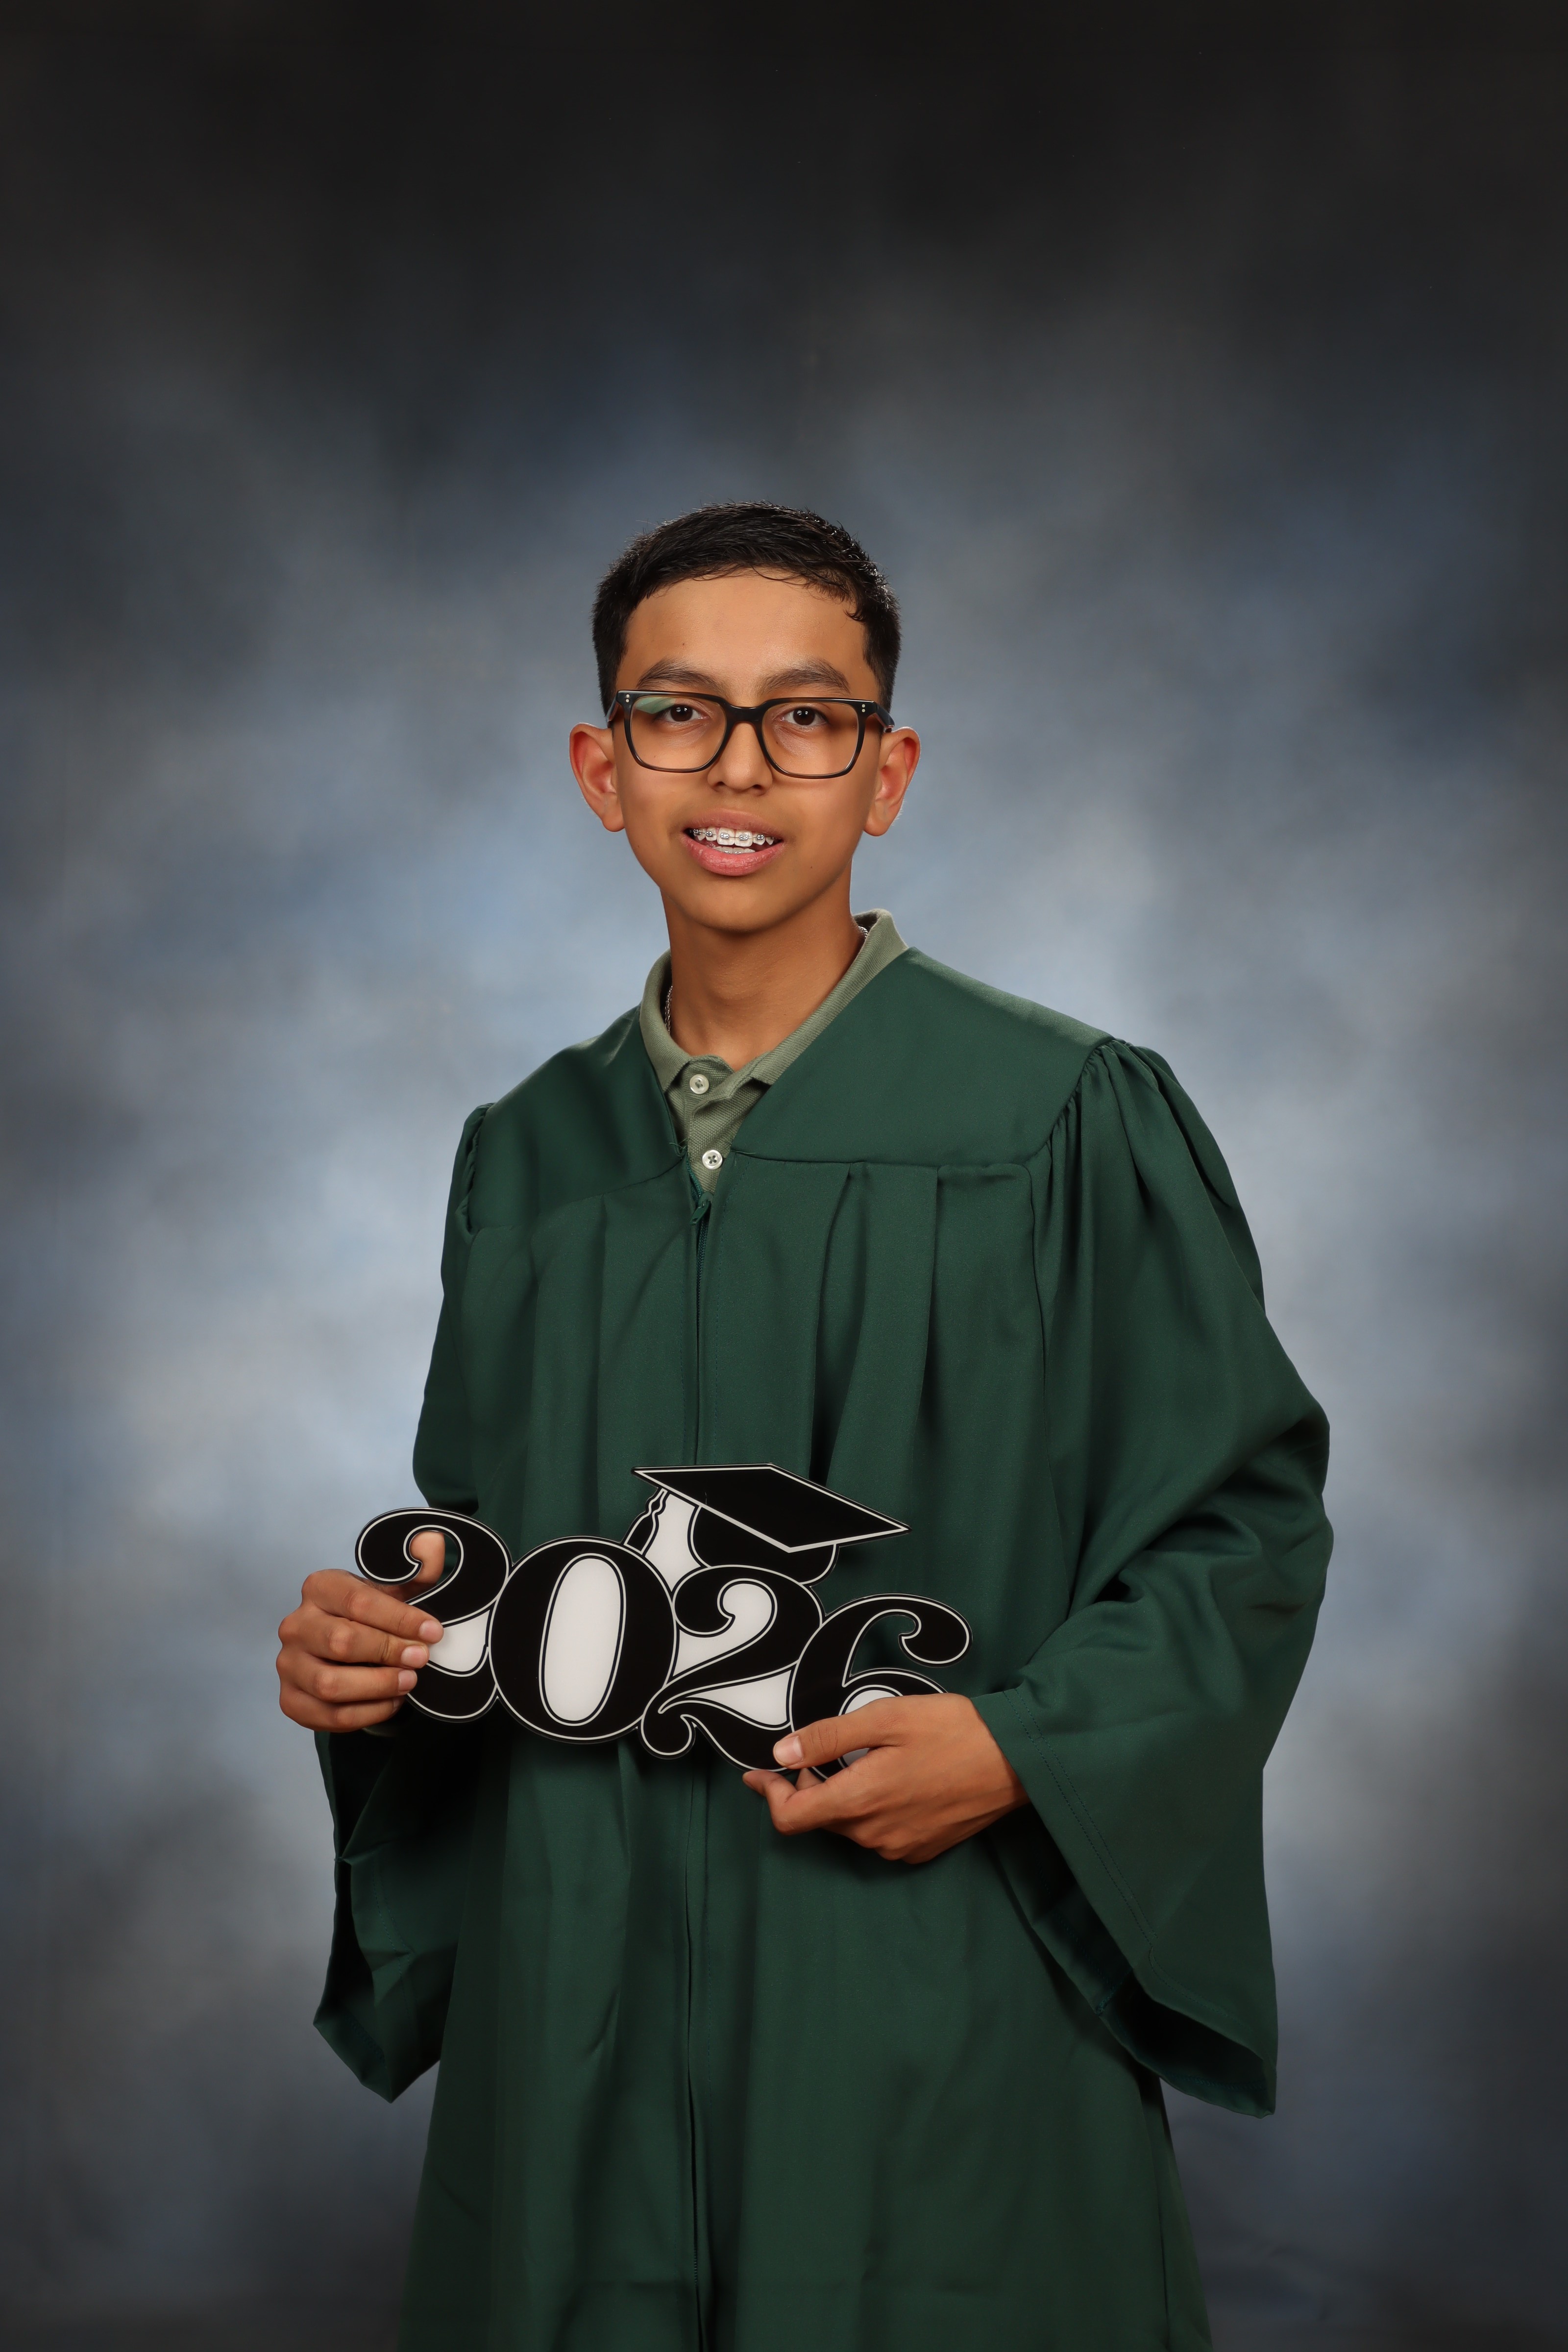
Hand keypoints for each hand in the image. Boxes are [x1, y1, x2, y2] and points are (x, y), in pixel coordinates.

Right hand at [276, 1531, 445, 1732]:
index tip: (433, 1632)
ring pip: (329, 1683)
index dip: (400, 1618)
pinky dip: (366, 1714)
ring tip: (410, 1681)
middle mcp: (296, 1625)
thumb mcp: (398, 1588)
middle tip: (422, 1658)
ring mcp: (288, 1665)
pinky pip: (327, 1716)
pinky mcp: (291, 1700)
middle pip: (341, 1642)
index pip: (358, 1601)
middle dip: (388, 1651)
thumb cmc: (373, 1615)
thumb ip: (420, 1567)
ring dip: (377, 1685)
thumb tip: (431, 1543)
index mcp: (319, 1588)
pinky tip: (392, 1701)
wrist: (346, 1648)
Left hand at [741, 1693, 1027, 1864]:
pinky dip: (871, 1811)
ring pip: (849, 1827)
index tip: (761, 1772)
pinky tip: (892, 1781)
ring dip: (841, 1799)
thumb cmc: (954, 1730)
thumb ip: (828, 1738)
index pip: (791, 1818)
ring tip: (861, 1761)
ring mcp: (900, 1846)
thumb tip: (780, 1753)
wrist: (1017, 1760)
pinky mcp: (922, 1849)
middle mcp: (875, 1834)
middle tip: (815, 1753)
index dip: (768, 1794)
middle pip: (819, 1820)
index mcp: (861, 1801)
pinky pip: (879, 1834)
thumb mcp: (886, 1718)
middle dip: (806, 1789)